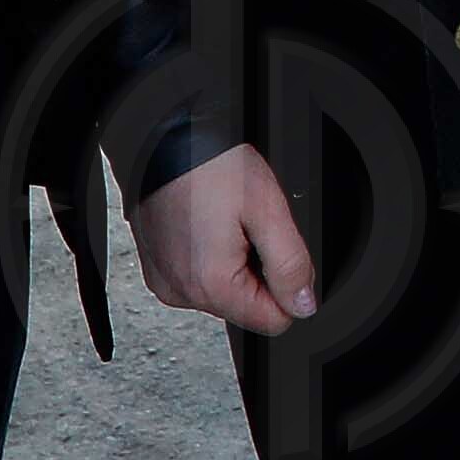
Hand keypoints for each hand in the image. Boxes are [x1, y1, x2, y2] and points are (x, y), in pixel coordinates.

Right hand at [131, 144, 317, 335]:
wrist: (164, 138)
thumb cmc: (209, 166)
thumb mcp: (268, 210)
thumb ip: (291, 264)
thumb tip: (303, 305)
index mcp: (210, 285)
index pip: (272, 321)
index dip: (287, 286)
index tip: (274, 246)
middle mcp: (181, 292)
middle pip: (246, 305)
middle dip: (258, 268)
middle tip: (246, 224)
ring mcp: (165, 281)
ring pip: (223, 290)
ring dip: (234, 259)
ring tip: (223, 218)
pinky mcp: (157, 267)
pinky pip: (197, 275)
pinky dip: (209, 253)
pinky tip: (207, 221)